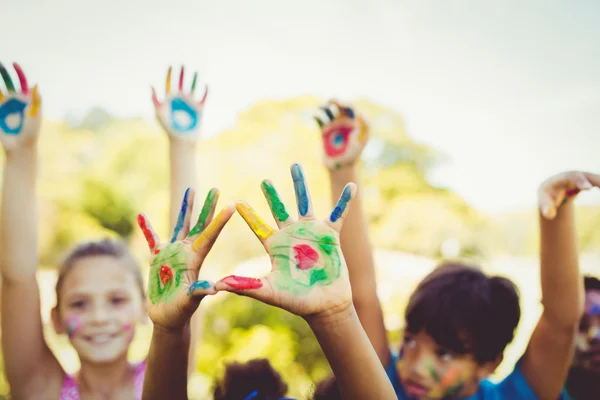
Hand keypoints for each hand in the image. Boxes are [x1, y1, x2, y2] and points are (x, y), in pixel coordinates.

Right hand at [0, 62, 41, 150]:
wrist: (20, 145)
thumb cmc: (31, 131)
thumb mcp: (35, 114)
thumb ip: (35, 99)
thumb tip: (35, 84)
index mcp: (26, 99)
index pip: (22, 82)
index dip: (18, 72)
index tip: (13, 63)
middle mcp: (15, 100)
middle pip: (8, 83)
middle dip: (3, 73)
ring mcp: (5, 106)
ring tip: (0, 78)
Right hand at [138, 188, 233, 329]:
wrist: (166, 318)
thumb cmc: (180, 312)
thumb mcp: (190, 302)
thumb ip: (198, 292)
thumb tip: (212, 289)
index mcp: (196, 259)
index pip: (209, 236)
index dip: (219, 221)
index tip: (230, 206)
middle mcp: (187, 252)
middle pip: (199, 225)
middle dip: (206, 207)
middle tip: (216, 189)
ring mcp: (173, 253)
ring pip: (180, 225)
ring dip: (185, 208)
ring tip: (190, 190)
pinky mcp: (158, 258)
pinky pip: (152, 239)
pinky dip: (147, 228)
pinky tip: (141, 215)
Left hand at [151, 66, 207, 140]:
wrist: (182, 138)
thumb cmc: (169, 128)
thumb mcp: (159, 113)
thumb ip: (155, 99)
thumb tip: (151, 85)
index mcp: (170, 99)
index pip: (169, 83)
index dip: (170, 74)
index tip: (170, 66)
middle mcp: (180, 99)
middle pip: (181, 83)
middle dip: (181, 74)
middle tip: (182, 65)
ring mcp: (190, 103)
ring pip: (193, 87)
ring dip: (194, 79)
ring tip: (195, 71)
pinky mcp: (199, 108)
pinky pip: (203, 97)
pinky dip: (205, 91)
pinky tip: (206, 84)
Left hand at [215, 163, 356, 318]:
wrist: (325, 305)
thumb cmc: (297, 300)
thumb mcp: (270, 291)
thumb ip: (246, 285)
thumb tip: (218, 285)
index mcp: (275, 246)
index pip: (258, 226)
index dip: (248, 214)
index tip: (237, 202)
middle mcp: (291, 236)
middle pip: (279, 209)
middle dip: (272, 194)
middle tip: (265, 180)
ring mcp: (311, 233)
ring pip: (304, 203)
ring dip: (300, 185)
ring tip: (295, 166)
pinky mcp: (330, 235)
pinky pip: (338, 214)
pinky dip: (344, 201)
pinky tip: (351, 187)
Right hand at [314, 100, 368, 169]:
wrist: (341, 167)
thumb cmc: (354, 154)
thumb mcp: (362, 140)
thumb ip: (365, 126)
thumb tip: (361, 112)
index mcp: (354, 122)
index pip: (349, 108)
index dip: (345, 104)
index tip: (339, 105)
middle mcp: (343, 122)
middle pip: (338, 107)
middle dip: (334, 101)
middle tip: (330, 101)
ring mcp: (333, 126)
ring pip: (328, 111)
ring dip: (324, 106)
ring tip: (320, 108)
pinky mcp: (324, 132)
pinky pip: (319, 120)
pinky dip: (317, 116)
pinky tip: (315, 116)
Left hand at [538, 171, 599, 218]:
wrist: (552, 189)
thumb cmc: (547, 195)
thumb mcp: (543, 200)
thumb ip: (545, 207)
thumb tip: (549, 215)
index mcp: (561, 178)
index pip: (571, 176)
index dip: (580, 181)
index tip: (588, 188)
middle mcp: (574, 175)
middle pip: (588, 176)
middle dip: (597, 181)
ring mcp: (584, 178)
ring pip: (596, 179)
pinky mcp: (590, 182)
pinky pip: (599, 183)